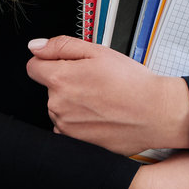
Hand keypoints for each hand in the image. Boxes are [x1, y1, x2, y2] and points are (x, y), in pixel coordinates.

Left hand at [25, 35, 188, 154]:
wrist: (156, 113)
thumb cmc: (132, 83)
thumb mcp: (98, 51)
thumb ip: (61, 46)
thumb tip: (36, 47)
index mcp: (60, 79)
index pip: (33, 67)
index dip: (50, 61)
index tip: (67, 64)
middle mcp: (57, 105)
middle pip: (49, 88)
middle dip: (66, 82)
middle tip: (95, 81)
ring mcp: (66, 127)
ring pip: (59, 108)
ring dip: (73, 102)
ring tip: (102, 98)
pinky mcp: (76, 142)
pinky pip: (68, 128)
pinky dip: (80, 122)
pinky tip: (100, 115)